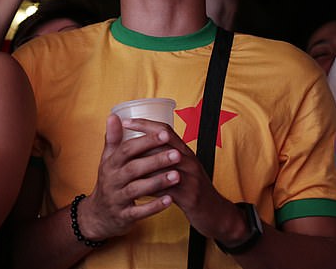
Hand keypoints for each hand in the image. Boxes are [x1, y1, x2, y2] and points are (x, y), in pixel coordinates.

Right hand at [75, 115, 179, 240]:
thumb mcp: (107, 160)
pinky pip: (139, 212)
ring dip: (157, 182)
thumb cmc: (108, 182)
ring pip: (137, 189)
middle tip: (176, 154)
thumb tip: (113, 115)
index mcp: (109, 164)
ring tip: (177, 176)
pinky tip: (169, 200)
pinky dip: (154, 207)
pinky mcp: (124, 216)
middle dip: (155, 160)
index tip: (164, 134)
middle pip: (133, 168)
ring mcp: (117, 199)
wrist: (98, 215)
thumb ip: (113, 139)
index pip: (126, 149)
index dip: (145, 141)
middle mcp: (112, 180)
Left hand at [123, 118, 242, 241]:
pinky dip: (152, 188)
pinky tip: (137, 189)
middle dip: (140, 140)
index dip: (145, 124)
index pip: (165, 130)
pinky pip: (168, 190)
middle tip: (120, 139)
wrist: (215, 213)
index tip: (126, 121)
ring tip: (124, 162)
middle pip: (164, 144)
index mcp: (185, 152)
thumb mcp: (180, 168)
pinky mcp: (191, 197)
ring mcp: (191, 178)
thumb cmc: (192, 188)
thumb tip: (139, 144)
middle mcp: (189, 161)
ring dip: (144, 163)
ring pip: (165, 165)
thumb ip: (162, 156)